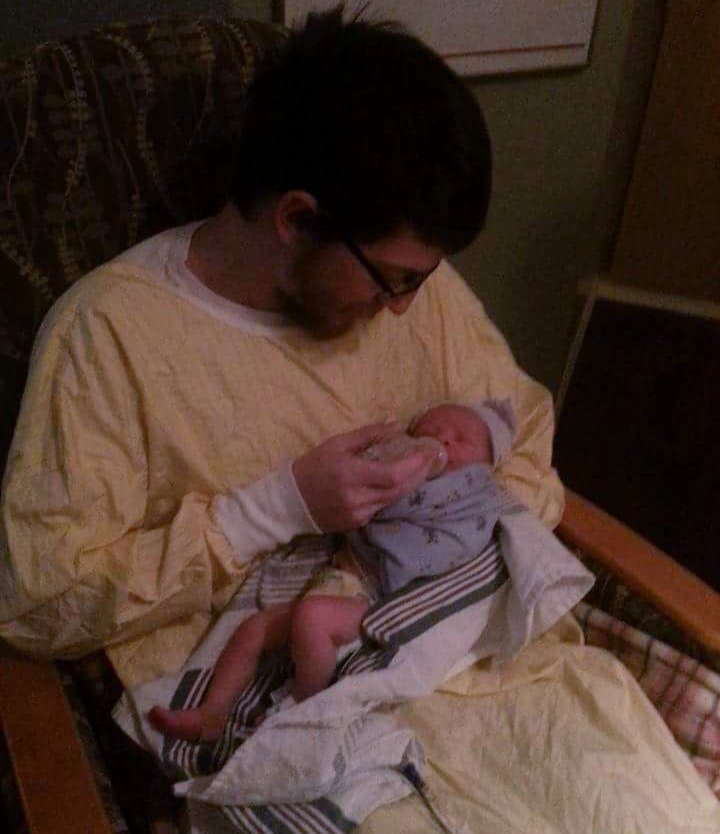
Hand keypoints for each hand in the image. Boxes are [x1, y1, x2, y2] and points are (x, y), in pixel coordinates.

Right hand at [293, 421, 438, 530]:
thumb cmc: (313, 466)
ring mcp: (358, 514)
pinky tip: (398, 482)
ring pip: (394, 499)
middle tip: (432, 458)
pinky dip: (393, 493)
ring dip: (410, 483)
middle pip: (400, 489)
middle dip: (420, 473)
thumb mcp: (337, 443)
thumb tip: (397, 425)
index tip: (429, 451)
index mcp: (351, 475)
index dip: (415, 464)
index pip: (394, 474)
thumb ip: (369, 434)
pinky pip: (382, 506)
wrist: (290, 501)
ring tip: (420, 467)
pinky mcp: (357, 523)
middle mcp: (357, 498)